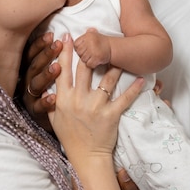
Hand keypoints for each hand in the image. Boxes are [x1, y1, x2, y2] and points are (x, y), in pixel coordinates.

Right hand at [21, 33, 62, 118]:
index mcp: (31, 70)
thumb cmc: (57, 92)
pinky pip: (38, 107)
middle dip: (46, 55)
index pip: (32, 53)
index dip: (40, 44)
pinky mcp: (35, 113)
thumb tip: (69, 36)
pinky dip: (45, 102)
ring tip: (57, 67)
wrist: (56, 121)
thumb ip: (58, 56)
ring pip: (35, 84)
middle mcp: (27, 82)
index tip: (52, 35)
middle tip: (58, 45)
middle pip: (34, 66)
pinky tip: (53, 97)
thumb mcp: (54, 73)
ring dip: (45, 75)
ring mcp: (30, 97)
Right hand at [50, 35, 143, 164]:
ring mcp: (95, 107)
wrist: (85, 157)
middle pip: (84, 68)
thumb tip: (48, 83)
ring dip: (114, 63)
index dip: (64, 51)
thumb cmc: (70, 137)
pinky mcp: (110, 115)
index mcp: (62, 99)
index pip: (62, 70)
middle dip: (88, 47)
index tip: (67, 35)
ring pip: (106, 79)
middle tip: (93, 31)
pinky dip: (134, 88)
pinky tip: (140, 77)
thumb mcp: (54, 117)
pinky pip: (124, 98)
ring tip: (120, 48)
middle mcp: (77, 100)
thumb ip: (52, 99)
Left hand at [74, 28, 110, 68]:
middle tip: (90, 53)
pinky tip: (96, 61)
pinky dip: (92, 65)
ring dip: (87, 60)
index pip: (76, 44)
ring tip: (93, 57)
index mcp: (87, 35)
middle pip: (79, 52)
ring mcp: (93, 50)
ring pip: (83, 59)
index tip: (84, 49)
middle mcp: (90, 41)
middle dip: (83, 55)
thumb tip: (66, 36)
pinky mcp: (97, 58)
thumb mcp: (92, 35)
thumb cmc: (101, 42)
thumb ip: (82, 37)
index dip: (79, 48)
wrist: (113, 48)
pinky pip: (88, 65)